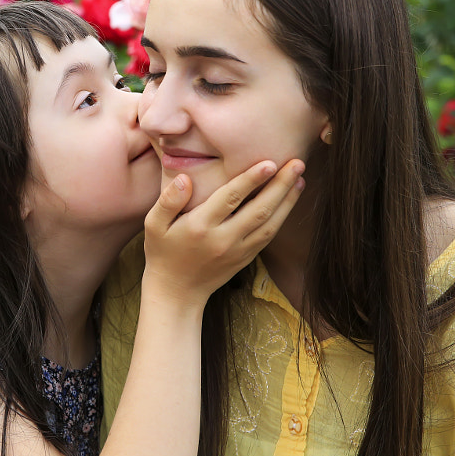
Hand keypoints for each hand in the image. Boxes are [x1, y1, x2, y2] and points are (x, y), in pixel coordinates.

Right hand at [142, 159, 305, 308]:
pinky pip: (268, 236)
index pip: (230, 199)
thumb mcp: (154, 225)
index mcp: (200, 227)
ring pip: (269, 224)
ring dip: (287, 200)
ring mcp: (238, 251)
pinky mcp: (246, 257)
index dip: (251, 180)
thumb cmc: (163, 253)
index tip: (269, 162)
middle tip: (297, 162)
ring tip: (300, 177)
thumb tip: (185, 178)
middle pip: (258, 209)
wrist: (177, 293)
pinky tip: (290, 199)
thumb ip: (168, 200)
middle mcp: (223, 239)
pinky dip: (282, 216)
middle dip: (280, 185)